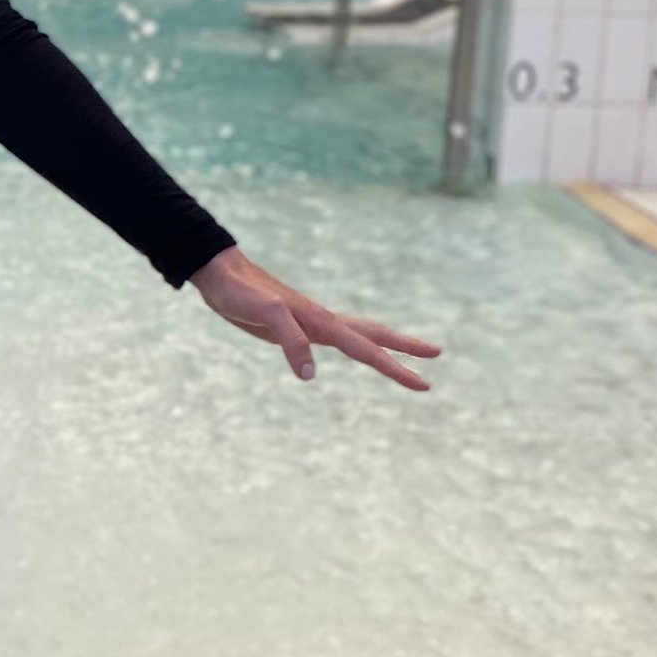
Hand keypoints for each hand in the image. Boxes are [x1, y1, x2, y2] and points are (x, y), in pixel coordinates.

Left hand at [188, 248, 437, 390]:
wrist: (219, 272)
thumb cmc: (239, 291)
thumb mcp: (262, 313)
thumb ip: (289, 339)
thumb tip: (310, 376)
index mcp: (320, 320)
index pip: (366, 348)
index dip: (396, 367)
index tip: (424, 384)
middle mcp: (321, 320)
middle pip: (373, 335)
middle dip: (404, 349)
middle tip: (437, 356)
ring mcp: (310, 321)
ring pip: (357, 334)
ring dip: (382, 345)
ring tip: (404, 355)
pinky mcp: (295, 324)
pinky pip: (334, 338)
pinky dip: (352, 344)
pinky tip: (353, 347)